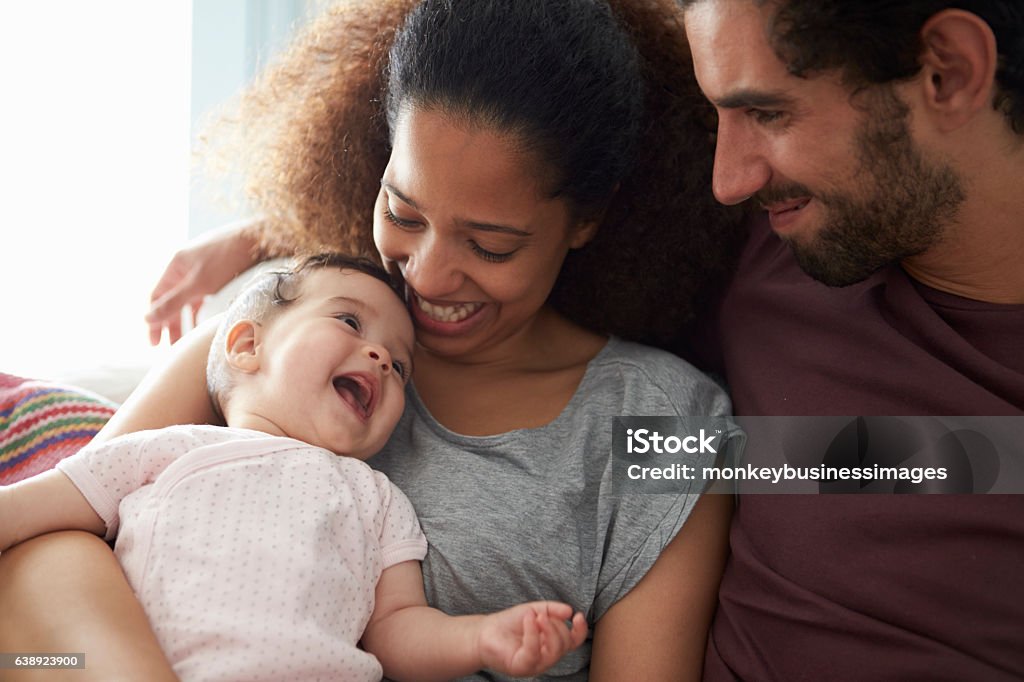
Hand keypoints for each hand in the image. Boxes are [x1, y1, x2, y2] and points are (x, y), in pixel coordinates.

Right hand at [146, 220, 261, 343]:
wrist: (259, 240)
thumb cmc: (227, 258)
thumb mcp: (198, 284)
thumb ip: (173, 302)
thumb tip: (147, 318)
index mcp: (175, 265)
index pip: (157, 297)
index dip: (154, 319)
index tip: (155, 342)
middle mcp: (185, 267)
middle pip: (171, 300)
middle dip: (169, 323)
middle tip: (168, 347)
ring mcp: (201, 270)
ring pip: (187, 300)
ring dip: (184, 320)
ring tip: (185, 341)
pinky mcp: (217, 274)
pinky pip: (202, 297)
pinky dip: (200, 311)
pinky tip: (201, 325)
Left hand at [477, 601, 587, 676]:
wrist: (484, 632)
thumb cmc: (509, 624)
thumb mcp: (533, 610)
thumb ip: (551, 610)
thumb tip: (570, 611)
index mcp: (551, 644)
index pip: (573, 641)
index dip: (580, 630)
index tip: (578, 615)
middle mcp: (546, 657)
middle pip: (565, 644)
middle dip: (556, 626)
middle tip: (541, 614)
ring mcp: (535, 665)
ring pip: (554, 651)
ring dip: (549, 629)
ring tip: (536, 616)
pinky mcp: (522, 667)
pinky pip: (534, 652)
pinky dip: (533, 633)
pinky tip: (529, 619)